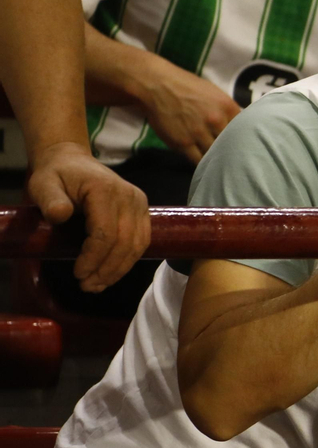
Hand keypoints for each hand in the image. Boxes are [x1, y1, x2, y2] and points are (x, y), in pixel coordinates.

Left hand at [27, 141, 149, 291]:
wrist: (73, 162)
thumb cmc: (56, 175)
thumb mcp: (43, 183)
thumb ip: (50, 199)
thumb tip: (60, 215)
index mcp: (106, 190)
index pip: (106, 233)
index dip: (94, 258)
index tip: (77, 274)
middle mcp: (130, 197)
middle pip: (125, 243)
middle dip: (107, 269)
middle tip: (87, 286)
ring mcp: (140, 204)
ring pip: (137, 245)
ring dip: (119, 270)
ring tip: (98, 284)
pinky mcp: (143, 212)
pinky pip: (141, 241)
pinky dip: (128, 261)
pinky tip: (112, 273)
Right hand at [137, 61, 240, 163]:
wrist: (157, 85)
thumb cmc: (187, 87)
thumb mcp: (215, 94)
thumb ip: (228, 112)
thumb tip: (241, 128)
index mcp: (228, 107)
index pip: (244, 131)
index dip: (243, 141)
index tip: (242, 147)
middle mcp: (216, 120)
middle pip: (231, 145)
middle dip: (231, 152)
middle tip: (232, 159)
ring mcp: (199, 133)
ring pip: (215, 155)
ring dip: (216, 160)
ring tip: (218, 165)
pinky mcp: (183, 143)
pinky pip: (198, 161)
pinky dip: (202, 165)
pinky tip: (205, 166)